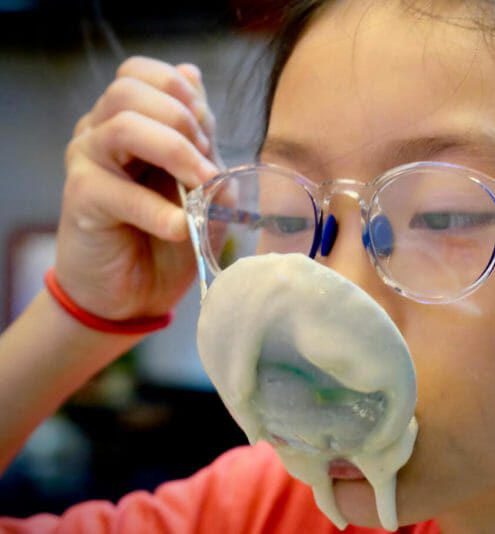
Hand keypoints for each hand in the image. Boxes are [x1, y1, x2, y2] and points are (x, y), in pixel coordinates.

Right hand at [55, 56, 219, 321]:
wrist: (135, 293)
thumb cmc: (169, 237)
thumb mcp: (202, 184)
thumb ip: (202, 140)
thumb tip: (193, 76)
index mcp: (130, 119)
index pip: (144, 73)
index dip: (183, 95)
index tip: (208, 136)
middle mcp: (101, 131)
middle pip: (130, 89)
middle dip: (181, 121)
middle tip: (206, 165)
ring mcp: (86, 161)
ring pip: (122, 125)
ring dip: (175, 152)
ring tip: (200, 188)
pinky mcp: (80, 199)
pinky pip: (118, 191)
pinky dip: (159, 210)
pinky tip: (181, 227)